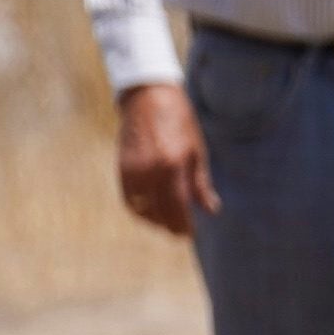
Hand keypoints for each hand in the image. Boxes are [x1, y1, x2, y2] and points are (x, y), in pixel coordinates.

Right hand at [113, 82, 212, 236]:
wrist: (148, 100)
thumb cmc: (180, 123)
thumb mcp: (197, 151)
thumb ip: (201, 183)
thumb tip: (212, 210)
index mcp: (172, 165)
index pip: (177, 205)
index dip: (183, 223)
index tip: (189, 234)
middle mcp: (149, 170)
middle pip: (158, 210)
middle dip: (169, 225)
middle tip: (179, 234)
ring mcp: (132, 170)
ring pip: (140, 208)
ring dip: (153, 220)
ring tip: (166, 225)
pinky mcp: (121, 168)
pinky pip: (128, 198)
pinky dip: (138, 210)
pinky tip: (149, 213)